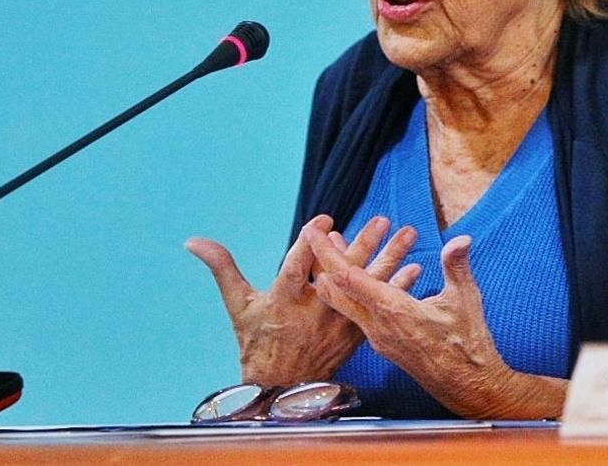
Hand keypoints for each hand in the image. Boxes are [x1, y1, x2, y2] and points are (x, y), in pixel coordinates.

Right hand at [186, 214, 417, 385]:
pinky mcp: (354, 333)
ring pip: (367, 287)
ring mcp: (337, 322)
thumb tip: (193, 241)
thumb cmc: (256, 341)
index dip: (310, 244)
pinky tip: (415, 269)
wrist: (278, 387)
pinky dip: (398, 288)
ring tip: (407, 235)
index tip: (324, 221)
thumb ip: (222, 267)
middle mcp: (315, 311)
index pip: (298, 267)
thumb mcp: (238, 304)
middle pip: (342, 274)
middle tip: (381, 220)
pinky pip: (379, 307)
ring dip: (389, 259)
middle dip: (363, 245)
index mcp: (285, 300)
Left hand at [303, 225, 567, 418]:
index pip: (348, 278)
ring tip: (340, 250)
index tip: (313, 232)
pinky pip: (361, 312)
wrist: (466, 386)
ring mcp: (378, 337)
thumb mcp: (465, 300)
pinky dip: (357, 291)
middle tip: (319, 237)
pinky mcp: (384, 343)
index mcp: (392, 310)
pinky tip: (372, 277)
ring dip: (340, 276)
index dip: (328, 253)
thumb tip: (460, 239)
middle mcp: (377, 325)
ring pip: (347, 303)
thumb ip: (457, 267)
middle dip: (326, 261)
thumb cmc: (466, 346)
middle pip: (337, 290)